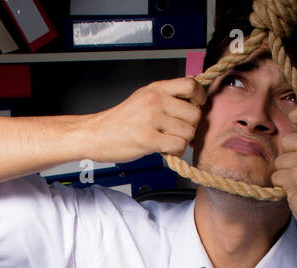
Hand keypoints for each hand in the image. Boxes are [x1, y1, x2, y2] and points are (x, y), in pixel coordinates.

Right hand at [85, 78, 206, 164]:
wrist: (96, 134)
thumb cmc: (120, 119)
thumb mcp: (144, 97)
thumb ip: (167, 95)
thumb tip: (192, 96)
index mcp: (156, 88)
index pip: (191, 85)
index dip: (200, 98)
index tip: (197, 107)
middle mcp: (155, 101)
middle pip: (194, 113)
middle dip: (191, 126)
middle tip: (180, 131)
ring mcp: (152, 119)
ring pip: (188, 132)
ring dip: (182, 141)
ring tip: (169, 140)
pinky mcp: (148, 139)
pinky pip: (177, 146)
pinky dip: (175, 152)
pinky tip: (165, 149)